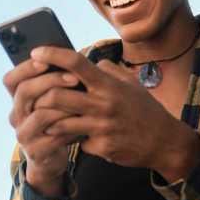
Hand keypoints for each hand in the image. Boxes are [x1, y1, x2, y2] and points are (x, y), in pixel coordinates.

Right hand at [3, 58, 80, 192]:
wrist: (51, 159)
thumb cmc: (56, 123)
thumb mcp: (51, 102)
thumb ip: (53, 84)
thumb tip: (68, 57)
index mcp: (17, 101)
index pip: (11, 79)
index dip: (25, 68)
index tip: (45, 59)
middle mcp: (15, 116)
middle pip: (24, 91)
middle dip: (50, 81)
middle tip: (74, 78)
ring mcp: (23, 134)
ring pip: (40, 113)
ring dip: (63, 104)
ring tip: (82, 100)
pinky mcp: (35, 150)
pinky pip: (53, 134)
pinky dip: (69, 126)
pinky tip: (82, 121)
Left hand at [27, 46, 199, 180]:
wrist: (166, 143)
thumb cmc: (145, 109)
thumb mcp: (131, 84)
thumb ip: (108, 71)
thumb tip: (90, 61)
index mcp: (109, 84)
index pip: (75, 63)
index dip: (52, 55)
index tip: (35, 52)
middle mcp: (104, 104)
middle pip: (57, 96)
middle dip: (40, 97)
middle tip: (33, 98)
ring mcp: (102, 127)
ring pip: (60, 122)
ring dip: (49, 121)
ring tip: (45, 120)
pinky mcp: (102, 147)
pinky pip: (77, 141)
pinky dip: (73, 139)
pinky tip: (75, 138)